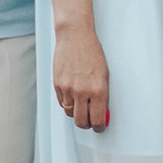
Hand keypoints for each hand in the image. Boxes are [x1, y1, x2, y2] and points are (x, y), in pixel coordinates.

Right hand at [52, 19, 110, 133]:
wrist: (75, 36)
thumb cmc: (92, 52)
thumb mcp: (104, 74)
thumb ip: (102, 95)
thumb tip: (102, 113)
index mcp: (98, 89)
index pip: (97, 119)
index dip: (99, 127)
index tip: (100, 126)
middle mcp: (82, 91)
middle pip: (81, 122)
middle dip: (87, 124)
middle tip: (90, 121)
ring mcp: (68, 89)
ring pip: (70, 113)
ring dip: (76, 113)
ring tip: (81, 106)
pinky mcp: (57, 85)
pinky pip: (62, 103)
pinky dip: (67, 103)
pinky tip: (73, 95)